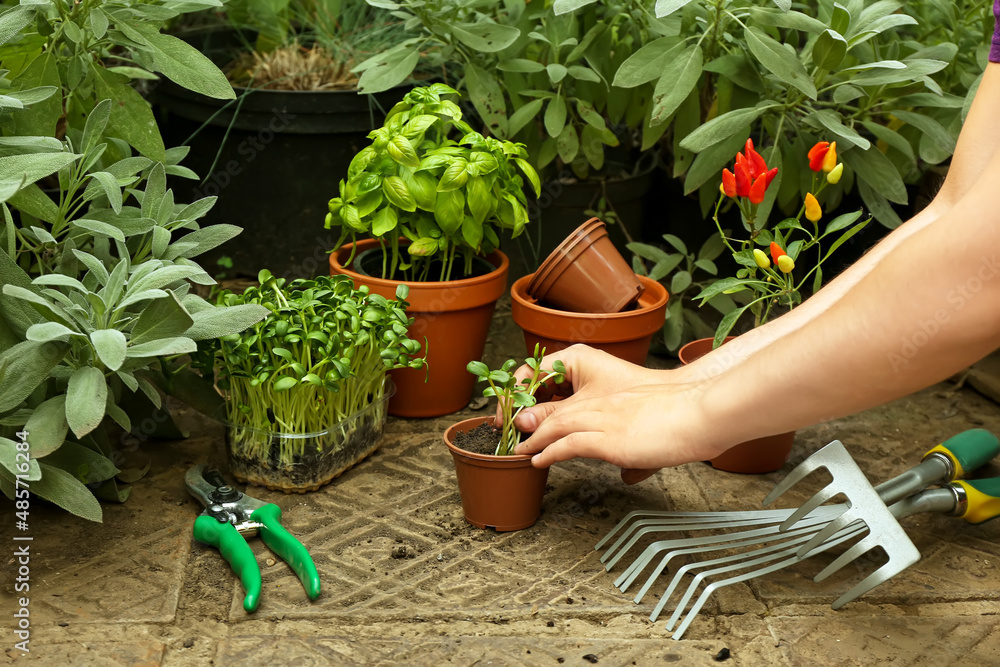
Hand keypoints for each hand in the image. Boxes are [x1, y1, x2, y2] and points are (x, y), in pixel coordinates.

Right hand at [495, 344, 660, 429]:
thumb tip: (523, 422)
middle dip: (522, 411)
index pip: (529, 372)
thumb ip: (552, 414)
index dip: (513, 396)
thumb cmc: (640, 399)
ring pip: (551, 401)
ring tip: (525, 442)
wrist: (682, 411)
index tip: (504, 419)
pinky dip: (555, 425)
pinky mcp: (597, 401)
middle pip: (538, 388)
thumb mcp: (587, 408)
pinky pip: (566, 410)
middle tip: (508, 433)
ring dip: (537, 421)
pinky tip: (547, 443)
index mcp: (573, 358)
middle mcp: (578, 366)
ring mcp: (587, 382)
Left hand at [513, 379, 728, 478]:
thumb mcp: (657, 433)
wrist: (703, 413)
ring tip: (519, 451)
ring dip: (534, 438)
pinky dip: (548, 452)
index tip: (538, 428)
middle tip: (517, 437)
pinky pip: (567, 443)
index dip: (551, 416)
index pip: (573, 404)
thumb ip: (637, 452)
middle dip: (534, 423)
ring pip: (556, 425)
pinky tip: (537, 460)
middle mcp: (605, 405)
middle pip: (557, 411)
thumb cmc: (690, 421)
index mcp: (615, 398)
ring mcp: (605, 419)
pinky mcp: (608, 438)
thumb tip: (628, 476)